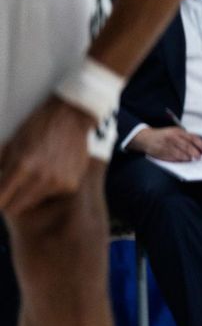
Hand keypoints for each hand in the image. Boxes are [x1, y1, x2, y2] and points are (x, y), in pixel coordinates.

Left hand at [0, 98, 98, 214]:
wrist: (71, 117)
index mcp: (22, 165)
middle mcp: (41, 178)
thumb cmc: (37, 127)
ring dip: (27, 195)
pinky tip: (49, 173)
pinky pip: (50, 195)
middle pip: (15, 208)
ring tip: (32, 176)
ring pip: (33, 202)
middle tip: (9, 191)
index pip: (1, 199)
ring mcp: (58, 183)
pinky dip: (46, 189)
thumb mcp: (10, 143)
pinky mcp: (70, 185)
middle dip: (9, 201)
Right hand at [130, 126, 201, 161]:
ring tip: (192, 159)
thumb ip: (186, 137)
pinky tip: (183, 160)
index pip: (191, 137)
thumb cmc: (163, 135)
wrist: (146, 138)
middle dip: (194, 152)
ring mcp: (166, 145)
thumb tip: (199, 144)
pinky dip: (178, 159)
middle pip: (186, 145)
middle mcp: (172, 137)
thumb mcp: (175, 131)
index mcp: (177, 131)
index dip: (200, 144)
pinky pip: (171, 157)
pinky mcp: (161, 152)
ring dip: (187, 157)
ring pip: (179, 152)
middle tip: (200, 157)